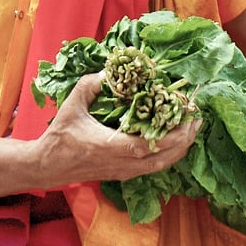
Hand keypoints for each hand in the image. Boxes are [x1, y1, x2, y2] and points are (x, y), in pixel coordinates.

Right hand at [37, 72, 199, 186]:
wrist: (48, 166)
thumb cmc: (60, 137)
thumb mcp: (72, 105)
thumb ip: (90, 85)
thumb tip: (110, 71)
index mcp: (112, 146)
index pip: (152, 143)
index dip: (174, 132)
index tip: (188, 114)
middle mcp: (123, 163)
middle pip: (165, 157)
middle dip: (186, 138)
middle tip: (197, 117)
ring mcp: (125, 171)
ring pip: (162, 165)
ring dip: (180, 147)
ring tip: (191, 128)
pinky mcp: (124, 174)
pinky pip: (154, 167)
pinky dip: (168, 154)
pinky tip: (173, 140)